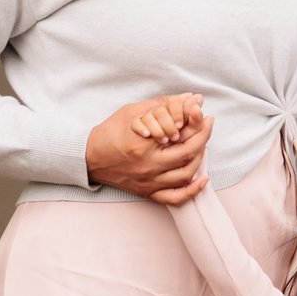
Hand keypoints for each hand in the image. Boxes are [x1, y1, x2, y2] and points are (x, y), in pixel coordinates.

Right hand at [86, 91, 212, 204]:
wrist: (89, 158)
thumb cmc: (109, 133)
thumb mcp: (132, 112)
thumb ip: (161, 105)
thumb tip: (190, 98)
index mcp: (143, 145)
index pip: (182, 135)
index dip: (197, 124)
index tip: (203, 113)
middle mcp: (147, 166)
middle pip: (188, 154)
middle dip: (203, 137)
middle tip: (207, 124)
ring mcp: (148, 182)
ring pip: (185, 174)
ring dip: (200, 158)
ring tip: (202, 143)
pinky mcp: (147, 192)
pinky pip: (174, 197)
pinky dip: (192, 191)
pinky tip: (202, 180)